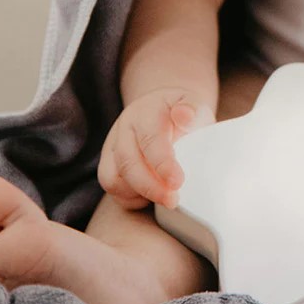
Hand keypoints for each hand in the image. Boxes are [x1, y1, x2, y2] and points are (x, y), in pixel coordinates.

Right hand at [98, 89, 214, 209]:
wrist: (167, 109)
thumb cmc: (184, 111)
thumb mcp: (194, 103)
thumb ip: (193, 108)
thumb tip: (185, 115)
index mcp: (146, 112)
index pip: (150, 139)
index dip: (162, 163)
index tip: (177, 182)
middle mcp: (125, 128)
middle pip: (127, 163)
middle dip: (150, 186)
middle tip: (173, 200)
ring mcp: (113, 147)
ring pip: (113, 178)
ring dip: (139, 193)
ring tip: (165, 197)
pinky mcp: (108, 164)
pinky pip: (112, 188)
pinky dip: (129, 198)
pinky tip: (151, 197)